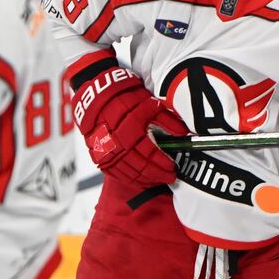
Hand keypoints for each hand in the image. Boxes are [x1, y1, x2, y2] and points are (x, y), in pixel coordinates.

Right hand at [73, 65, 188, 186]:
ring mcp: (107, 153)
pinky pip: (117, 175)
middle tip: (170, 178)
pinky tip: (141, 180)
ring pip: (130, 174)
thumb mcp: (149, 104)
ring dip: (146, 180)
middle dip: (159, 175)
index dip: (164, 164)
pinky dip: (130, 180)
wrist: (95, 98)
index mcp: (132, 130)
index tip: (173, 168)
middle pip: (142, 168)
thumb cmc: (125, 99)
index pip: (152, 154)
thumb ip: (167, 120)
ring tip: (158, 180)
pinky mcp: (100, 157)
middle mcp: (118, 144)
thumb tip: (183, 133)